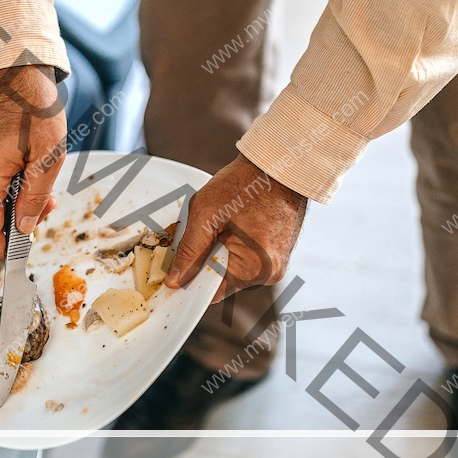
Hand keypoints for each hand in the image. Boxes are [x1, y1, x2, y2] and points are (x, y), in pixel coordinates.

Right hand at [0, 65, 66, 260]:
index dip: (3, 251)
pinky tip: (30, 172)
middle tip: (49, 206)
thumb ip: (34, 194)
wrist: (13, 66)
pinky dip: (9, 187)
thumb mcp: (47, 152)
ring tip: (44, 184)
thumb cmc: (33, 103)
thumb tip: (23, 228)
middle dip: (18, 223)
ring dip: (16, 203)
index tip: (20, 260)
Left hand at [165, 155, 307, 301]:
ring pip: (234, 269)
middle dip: (207, 260)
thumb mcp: (206, 214)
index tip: (177, 269)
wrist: (280, 164)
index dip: (191, 280)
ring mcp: (277, 264)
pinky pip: (247, 258)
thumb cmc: (247, 182)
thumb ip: (189, 251)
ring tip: (226, 222)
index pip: (212, 293)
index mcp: (255, 268)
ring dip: (222, 251)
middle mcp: (271, 273)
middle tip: (205, 230)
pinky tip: (237, 223)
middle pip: (223, 281)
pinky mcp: (278, 254)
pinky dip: (236, 245)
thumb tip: (177, 280)